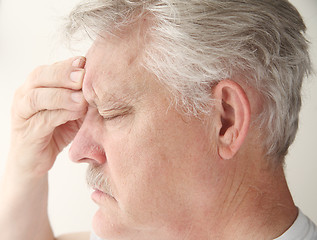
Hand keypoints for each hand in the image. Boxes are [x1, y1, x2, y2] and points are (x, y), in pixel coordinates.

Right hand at [9, 57, 87, 176]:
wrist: (37, 160)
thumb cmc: (58, 131)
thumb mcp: (74, 110)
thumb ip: (83, 96)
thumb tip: (103, 82)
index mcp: (38, 85)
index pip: (51, 67)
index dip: (69, 64)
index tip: (87, 63)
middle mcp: (26, 94)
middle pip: (40, 76)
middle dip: (63, 74)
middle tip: (82, 77)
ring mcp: (23, 113)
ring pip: (37, 97)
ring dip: (61, 95)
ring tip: (81, 99)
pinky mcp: (26, 133)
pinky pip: (42, 120)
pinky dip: (60, 114)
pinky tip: (76, 113)